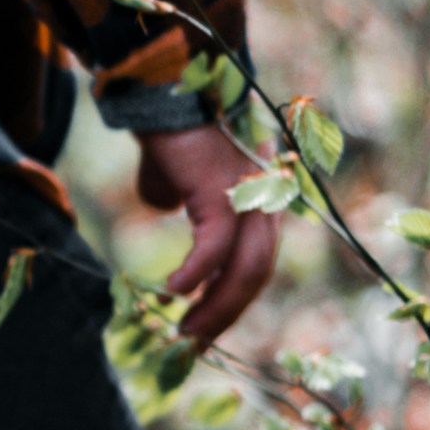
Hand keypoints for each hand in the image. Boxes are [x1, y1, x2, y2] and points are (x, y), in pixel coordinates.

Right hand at [130, 118, 280, 350]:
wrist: (165, 84)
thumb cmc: (168, 122)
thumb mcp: (175, 167)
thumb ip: (176, 192)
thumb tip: (165, 207)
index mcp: (258, 198)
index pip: (255, 262)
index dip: (232, 298)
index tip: (204, 326)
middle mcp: (264, 200)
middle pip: (257, 273)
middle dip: (225, 314)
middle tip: (193, 345)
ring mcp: (248, 195)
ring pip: (245, 268)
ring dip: (215, 307)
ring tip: (185, 333)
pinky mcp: (221, 190)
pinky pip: (215, 246)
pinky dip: (195, 275)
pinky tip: (172, 293)